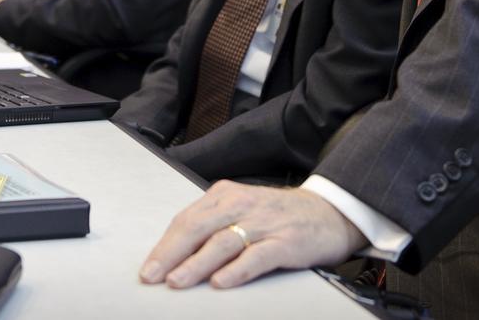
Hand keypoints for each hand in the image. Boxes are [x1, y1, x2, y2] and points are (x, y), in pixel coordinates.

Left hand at [139, 181, 364, 289]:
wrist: (329, 212)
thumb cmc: (279, 215)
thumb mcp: (241, 210)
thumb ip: (212, 227)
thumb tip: (176, 256)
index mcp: (226, 195)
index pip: (187, 219)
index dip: (165, 245)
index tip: (149, 267)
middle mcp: (242, 204)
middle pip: (199, 228)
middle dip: (172, 254)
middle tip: (154, 275)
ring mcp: (264, 222)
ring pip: (223, 242)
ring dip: (197, 264)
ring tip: (178, 281)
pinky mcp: (286, 241)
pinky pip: (257, 256)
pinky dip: (237, 270)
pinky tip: (221, 282)